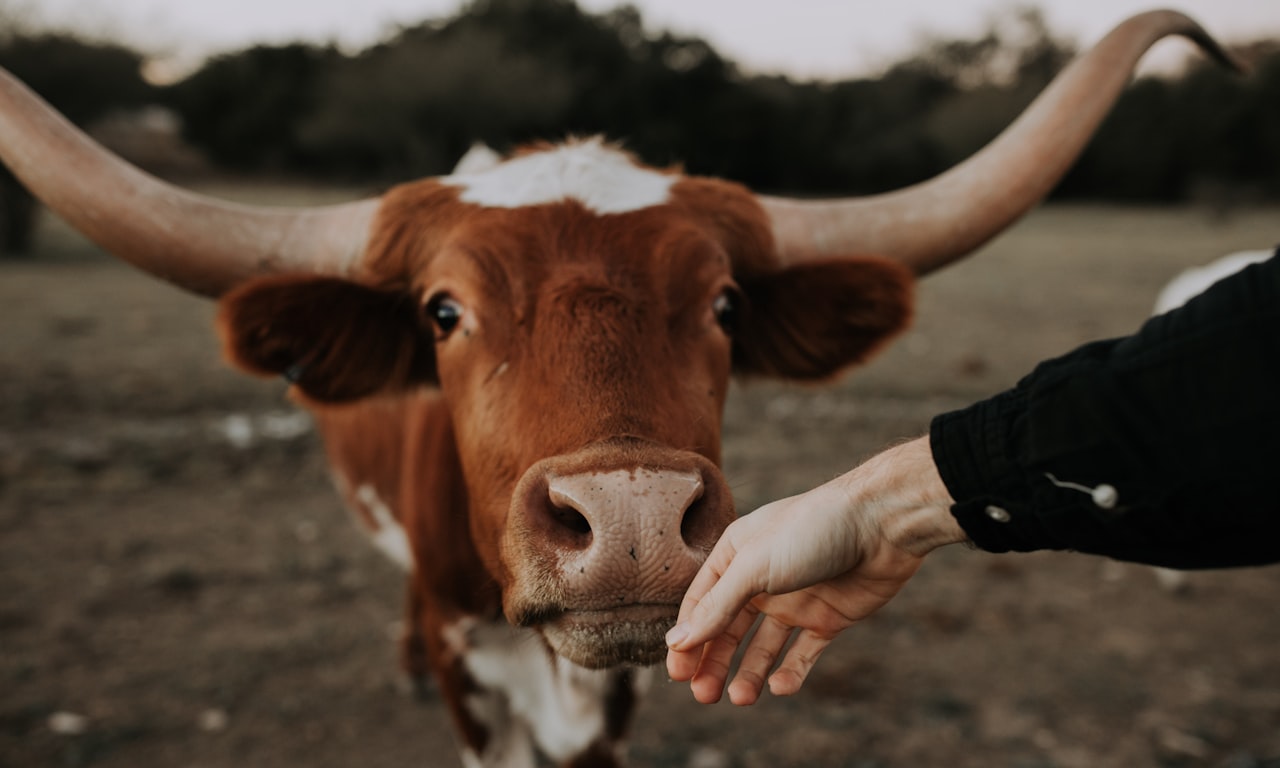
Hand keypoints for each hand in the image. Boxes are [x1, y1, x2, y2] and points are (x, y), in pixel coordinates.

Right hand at [664, 436, 963, 704]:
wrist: (881, 525)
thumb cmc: (812, 532)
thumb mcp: (754, 567)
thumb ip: (717, 607)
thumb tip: (676, 642)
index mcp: (736, 555)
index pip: (701, 603)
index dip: (688, 637)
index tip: (677, 673)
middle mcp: (762, 578)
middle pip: (728, 629)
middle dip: (714, 662)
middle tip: (703, 696)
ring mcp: (795, 599)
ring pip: (763, 646)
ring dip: (749, 672)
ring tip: (740, 698)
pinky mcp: (827, 617)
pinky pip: (802, 652)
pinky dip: (790, 672)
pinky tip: (780, 687)